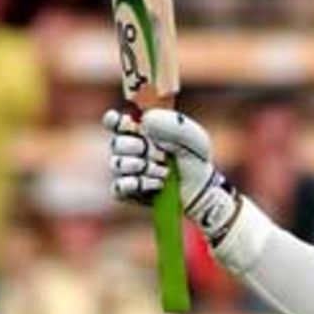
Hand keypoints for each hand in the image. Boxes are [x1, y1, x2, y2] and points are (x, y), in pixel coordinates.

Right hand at [105, 106, 241, 244]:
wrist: (200, 189)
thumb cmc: (194, 159)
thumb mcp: (190, 136)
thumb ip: (170, 123)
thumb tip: (144, 121)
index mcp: (138, 131)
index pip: (112, 121)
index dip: (114, 121)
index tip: (130, 123)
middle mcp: (127, 150)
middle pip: (116, 144)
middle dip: (141, 149)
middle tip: (163, 156)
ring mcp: (124, 171)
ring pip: (118, 165)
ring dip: (145, 168)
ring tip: (165, 173)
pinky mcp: (125, 192)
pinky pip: (119, 186)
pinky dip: (139, 184)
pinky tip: (158, 185)